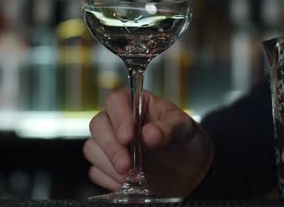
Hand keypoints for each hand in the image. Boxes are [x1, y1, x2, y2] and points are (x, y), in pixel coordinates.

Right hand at [83, 87, 212, 197]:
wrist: (190, 172)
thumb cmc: (186, 142)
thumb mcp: (186, 129)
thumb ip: (169, 128)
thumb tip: (149, 134)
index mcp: (138, 104)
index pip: (116, 101)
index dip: (118, 117)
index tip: (128, 137)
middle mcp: (120, 121)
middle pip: (98, 125)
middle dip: (111, 147)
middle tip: (127, 165)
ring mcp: (112, 144)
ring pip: (93, 149)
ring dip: (110, 165)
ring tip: (135, 176)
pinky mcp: (108, 166)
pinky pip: (97, 172)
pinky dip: (111, 180)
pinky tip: (130, 183)